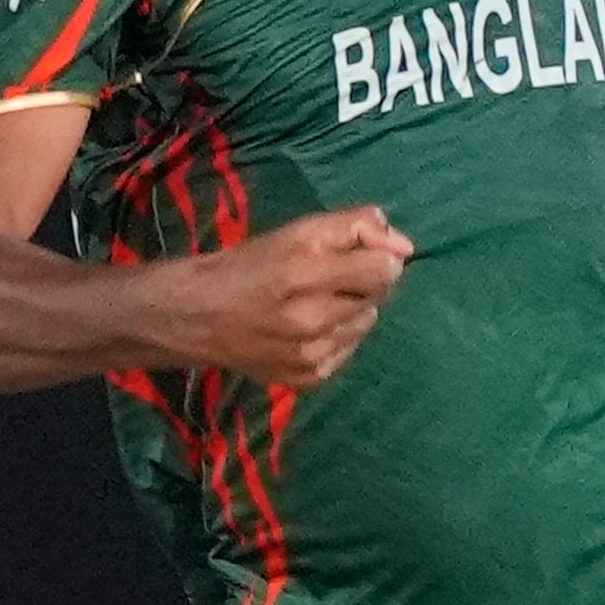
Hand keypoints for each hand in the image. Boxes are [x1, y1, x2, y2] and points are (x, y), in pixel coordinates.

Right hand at [158, 206, 412, 386]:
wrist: (199, 316)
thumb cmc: (250, 264)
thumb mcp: (298, 230)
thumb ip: (356, 226)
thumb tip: (405, 245)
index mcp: (307, 274)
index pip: (384, 270)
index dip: (379, 258)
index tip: (358, 255)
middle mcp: (313, 320)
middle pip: (377, 297)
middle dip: (362, 282)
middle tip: (329, 277)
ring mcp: (312, 355)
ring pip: (366, 324)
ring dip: (352, 310)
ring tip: (316, 302)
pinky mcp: (309, 378)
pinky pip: (348, 350)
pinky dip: (337, 336)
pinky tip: (308, 328)